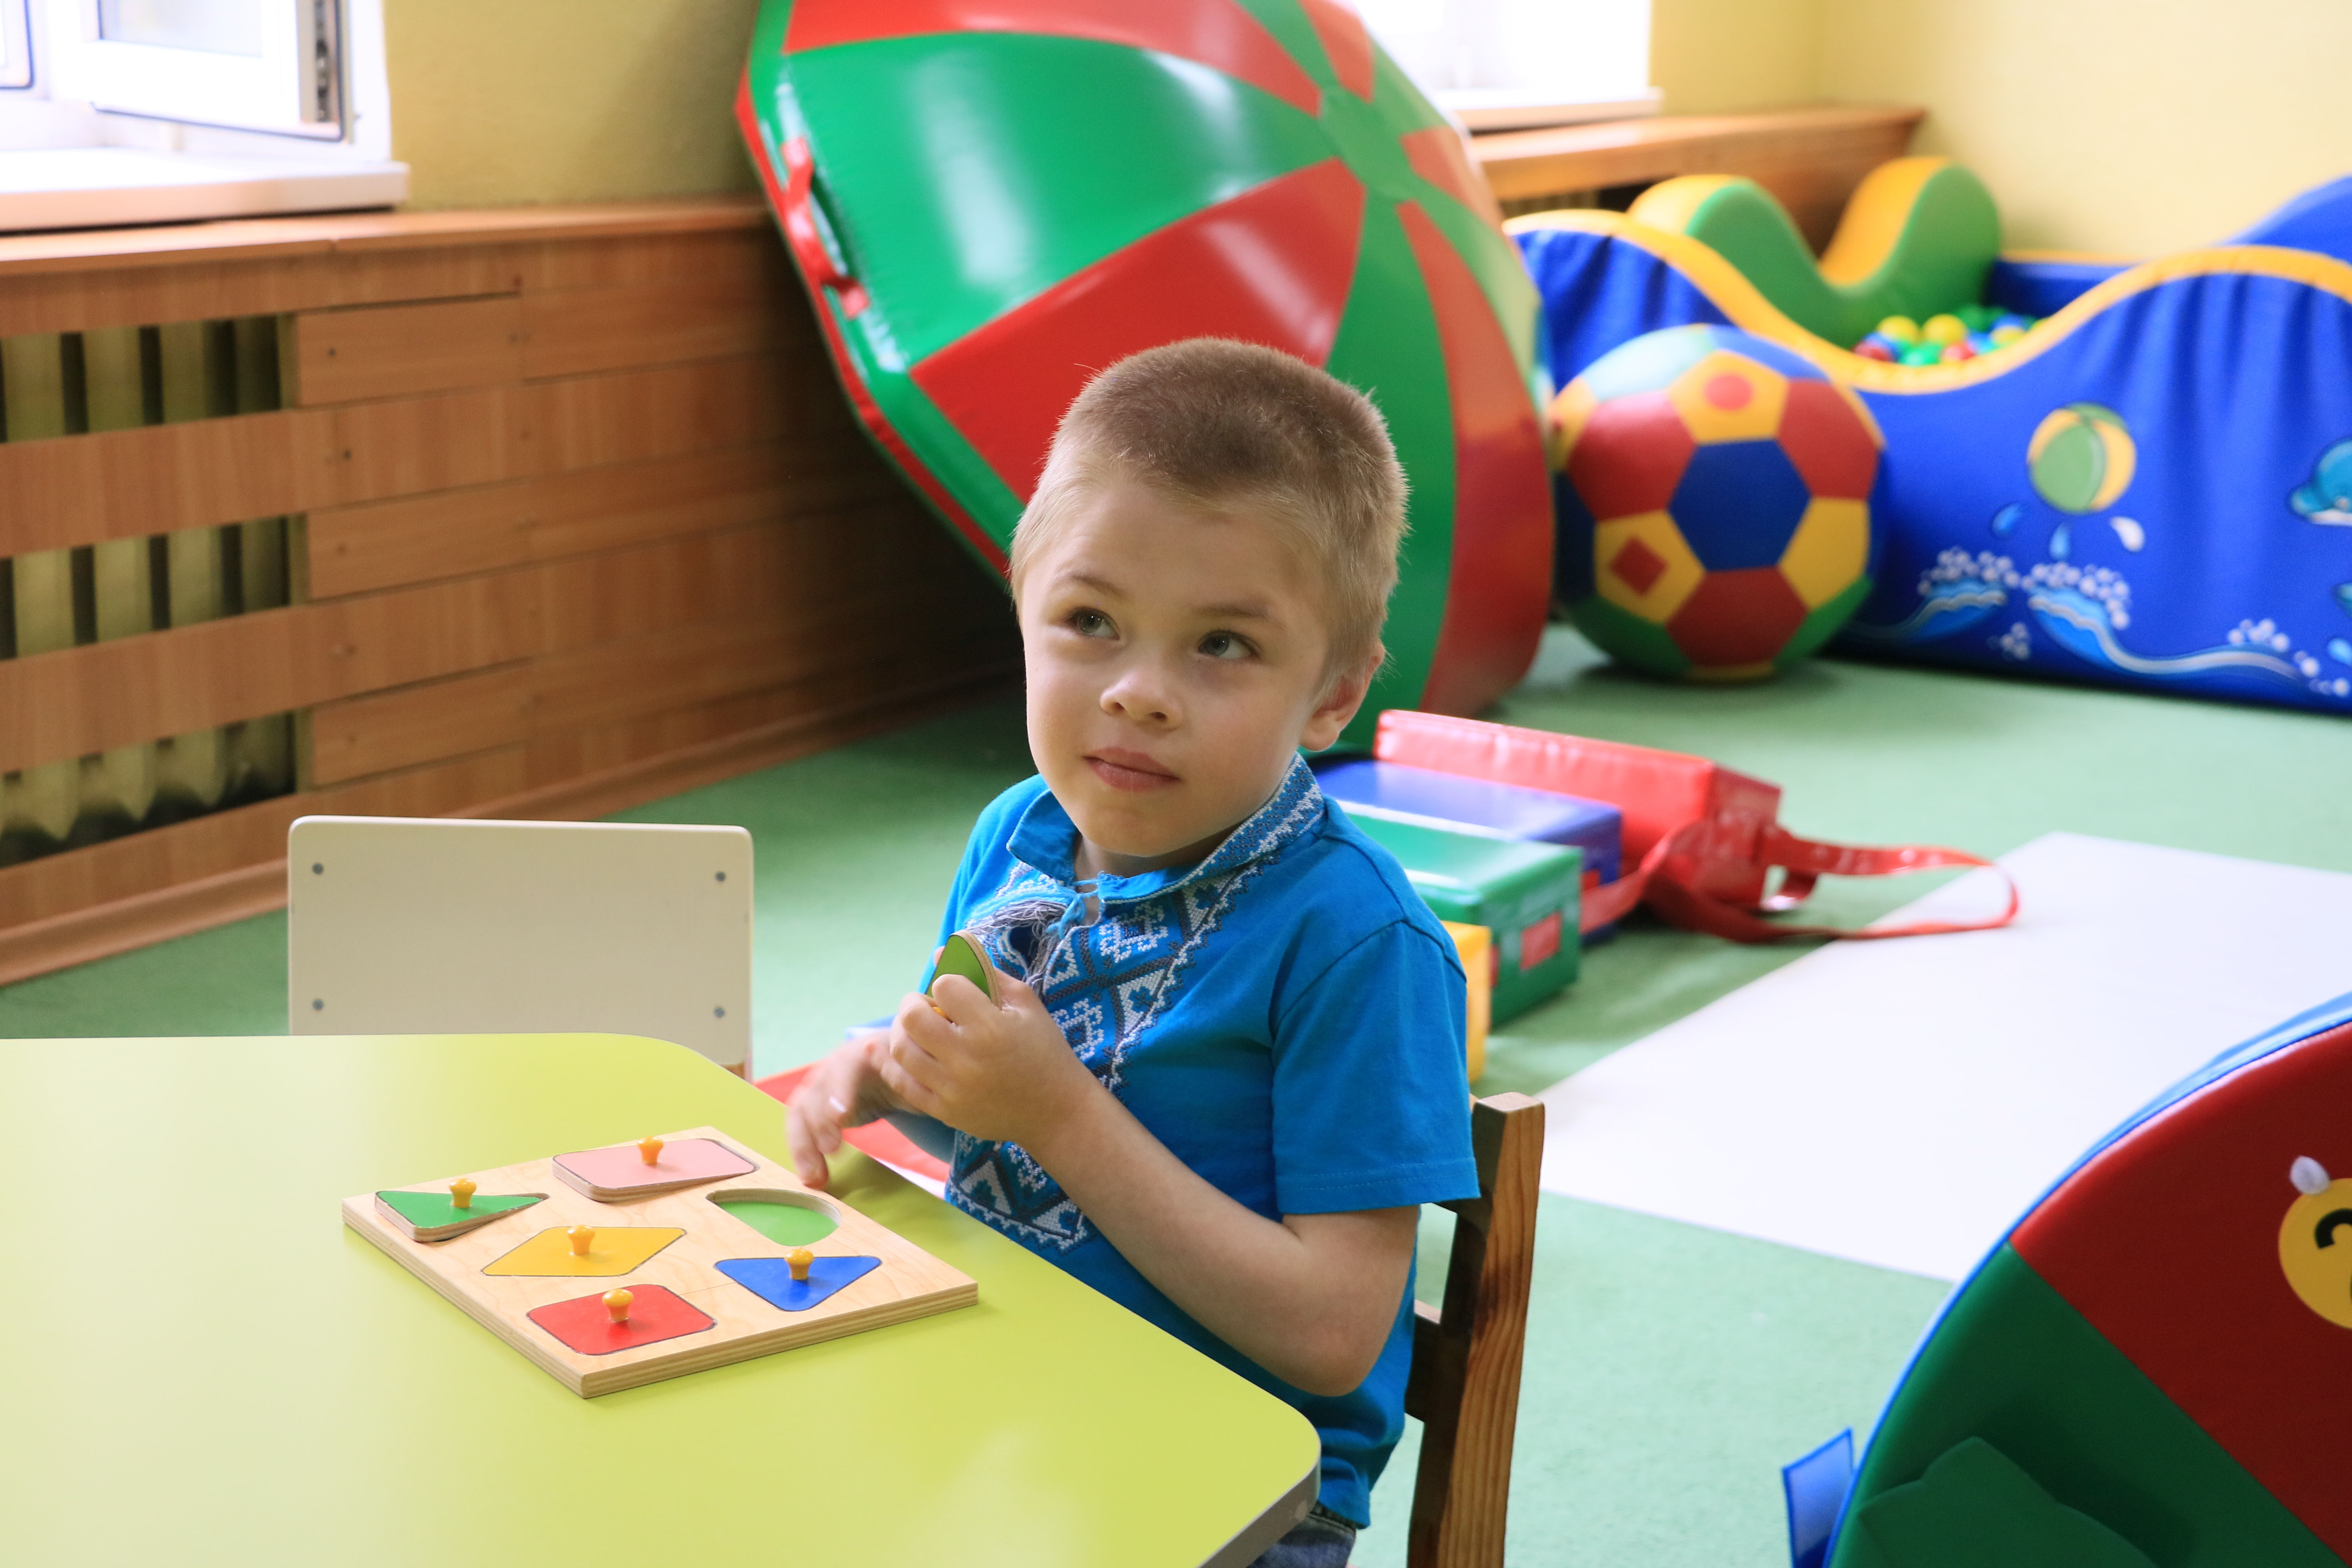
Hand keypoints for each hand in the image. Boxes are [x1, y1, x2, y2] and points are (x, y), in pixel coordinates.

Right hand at [784, 1032, 903, 1189]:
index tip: (841, 1118)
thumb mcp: (915, 1073)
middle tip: (831, 1151)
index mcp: (861, 1054)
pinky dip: (803, 1153)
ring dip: (803, 1146)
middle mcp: (832, 1067)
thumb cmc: (905, 1069)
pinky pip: (799, 1129)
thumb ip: (913, 1082)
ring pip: (800, 1114)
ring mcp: (819, 1087)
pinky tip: (812, 1178)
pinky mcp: (813, 1108)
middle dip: (819, 1124)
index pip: (844, 1068)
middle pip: (816, 1093)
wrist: (889, 1065)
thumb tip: (923, 1098)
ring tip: (814, 1178)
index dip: (840, 1092)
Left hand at [879, 961, 1096, 1148]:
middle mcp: (966, 1058)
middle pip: (912, 1016)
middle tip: (925, 1004)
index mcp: (991, 1027)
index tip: (957, 991)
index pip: (944, 986)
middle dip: (914, 1002)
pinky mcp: (944, 1112)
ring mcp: (952, 1088)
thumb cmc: (1044, 1050)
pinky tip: (910, 1053)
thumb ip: (984, 972)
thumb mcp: (1025, 1003)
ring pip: (901, 1049)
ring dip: (903, 1031)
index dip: (948, 983)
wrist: (1056, 1111)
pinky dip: (897, 1063)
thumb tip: (941, 951)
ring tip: (918, 1028)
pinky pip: (902, 1083)